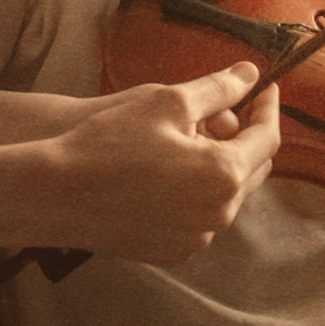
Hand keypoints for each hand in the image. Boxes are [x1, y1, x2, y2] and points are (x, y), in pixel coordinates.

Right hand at [39, 63, 281, 264]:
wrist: (56, 193)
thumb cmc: (110, 140)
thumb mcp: (168, 101)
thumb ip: (218, 88)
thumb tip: (251, 73)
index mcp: (224, 174)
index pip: (266, 138)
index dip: (268, 107)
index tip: (264, 87)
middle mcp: (218, 214)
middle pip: (252, 171)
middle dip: (245, 138)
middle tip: (227, 109)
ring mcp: (195, 239)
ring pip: (225, 196)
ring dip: (219, 167)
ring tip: (191, 140)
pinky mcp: (171, 253)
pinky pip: (198, 219)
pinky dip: (196, 195)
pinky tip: (169, 174)